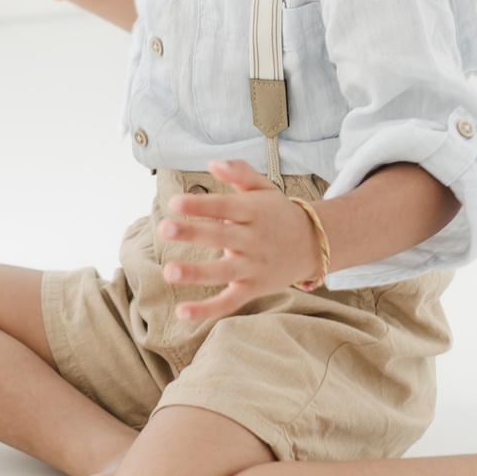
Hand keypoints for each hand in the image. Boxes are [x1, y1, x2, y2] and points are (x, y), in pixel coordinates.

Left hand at [155, 158, 323, 320]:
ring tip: (168, 272)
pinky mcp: (252, 289)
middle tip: (163, 226)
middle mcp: (255, 240)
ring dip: (197, 273)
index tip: (175, 202)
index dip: (201, 204)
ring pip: (224, 272)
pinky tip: (181, 312)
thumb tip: (212, 163)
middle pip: (222, 236)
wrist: (313, 245)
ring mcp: (254, 267)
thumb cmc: (277, 213)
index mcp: (255, 212)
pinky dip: (207, 310)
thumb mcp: (263, 187)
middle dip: (193, 232)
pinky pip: (229, 301)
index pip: (225, 207)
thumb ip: (240, 172)